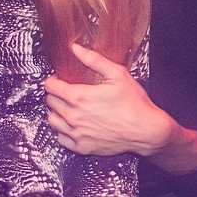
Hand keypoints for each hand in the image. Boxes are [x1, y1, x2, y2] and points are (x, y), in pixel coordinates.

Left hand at [45, 43, 172, 156]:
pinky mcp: (83, 147)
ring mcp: (77, 134)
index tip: (59, 79)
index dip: (53, 80)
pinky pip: (61, 139)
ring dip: (56, 112)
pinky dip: (63, 132)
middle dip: (55, 94)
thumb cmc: (134, 103)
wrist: (146, 130)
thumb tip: (75, 48)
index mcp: (79, 97)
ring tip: (67, 108)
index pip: (50, 87)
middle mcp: (74, 116)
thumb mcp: (117, 74)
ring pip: (52, 121)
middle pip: (50, 102)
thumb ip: (93, 59)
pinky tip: (73, 125)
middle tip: (66, 92)